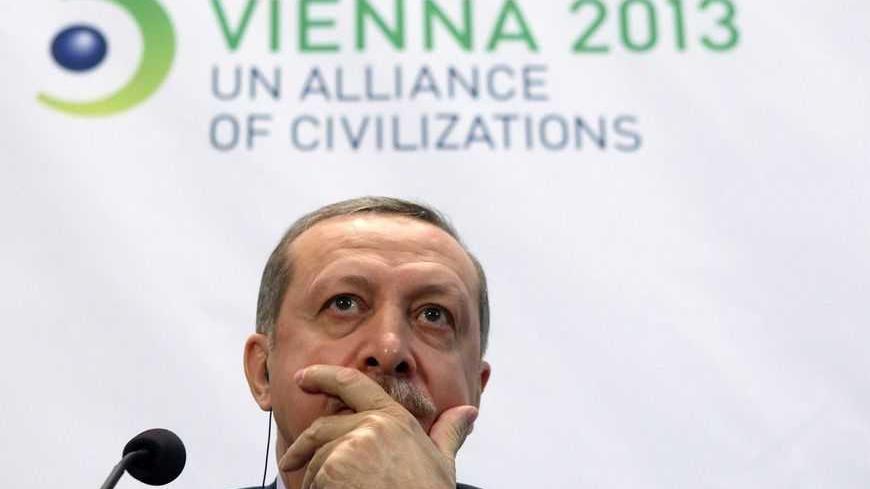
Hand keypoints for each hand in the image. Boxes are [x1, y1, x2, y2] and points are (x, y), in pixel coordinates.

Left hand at [278, 365, 478, 488]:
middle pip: (321, 428)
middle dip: (303, 446)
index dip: (323, 376)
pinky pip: (312, 480)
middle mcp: (371, 426)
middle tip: (291, 459)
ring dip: (317, 479)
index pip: (351, 384)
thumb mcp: (442, 462)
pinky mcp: (334, 469)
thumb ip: (448, 433)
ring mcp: (350, 446)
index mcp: (394, 418)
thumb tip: (468, 412)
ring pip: (316, 460)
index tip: (304, 377)